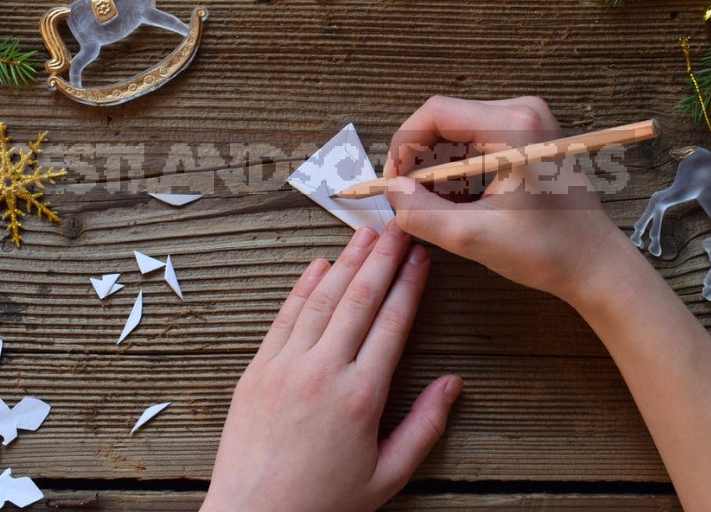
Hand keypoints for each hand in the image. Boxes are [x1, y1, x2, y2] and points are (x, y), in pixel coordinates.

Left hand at [202, 223, 461, 511]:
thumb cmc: (323, 502)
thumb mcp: (388, 476)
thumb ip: (425, 427)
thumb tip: (453, 383)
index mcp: (361, 396)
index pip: (393, 323)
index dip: (410, 284)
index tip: (422, 257)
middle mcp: (323, 371)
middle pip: (359, 298)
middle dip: (383, 257)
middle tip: (398, 226)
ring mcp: (285, 366)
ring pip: (321, 299)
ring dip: (345, 262)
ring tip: (364, 235)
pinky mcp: (257, 370)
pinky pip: (284, 317)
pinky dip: (302, 287)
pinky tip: (318, 265)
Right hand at [383, 95, 631, 304]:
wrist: (595, 263)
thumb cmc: (547, 251)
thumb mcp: (473, 237)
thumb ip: (422, 213)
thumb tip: (392, 191)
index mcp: (514, 126)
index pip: (436, 113)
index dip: (404, 146)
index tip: (394, 183)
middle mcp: (521, 111)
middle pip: (444, 121)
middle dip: (421, 161)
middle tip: (412, 200)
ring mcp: (527, 120)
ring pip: (456, 134)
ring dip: (439, 170)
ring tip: (442, 208)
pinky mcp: (527, 135)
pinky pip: (474, 142)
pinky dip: (459, 172)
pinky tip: (463, 203)